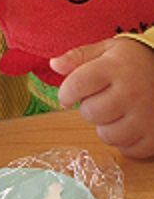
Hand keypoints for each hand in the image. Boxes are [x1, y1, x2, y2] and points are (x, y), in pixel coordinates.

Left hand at [50, 38, 153, 157]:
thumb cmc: (132, 61)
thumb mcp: (105, 50)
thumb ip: (78, 57)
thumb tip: (53, 64)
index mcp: (114, 69)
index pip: (77, 84)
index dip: (66, 93)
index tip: (67, 96)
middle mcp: (131, 93)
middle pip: (90, 113)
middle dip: (88, 108)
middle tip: (99, 99)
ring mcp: (145, 116)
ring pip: (106, 135)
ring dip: (104, 126)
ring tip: (114, 112)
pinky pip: (127, 149)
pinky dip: (123, 140)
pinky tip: (128, 123)